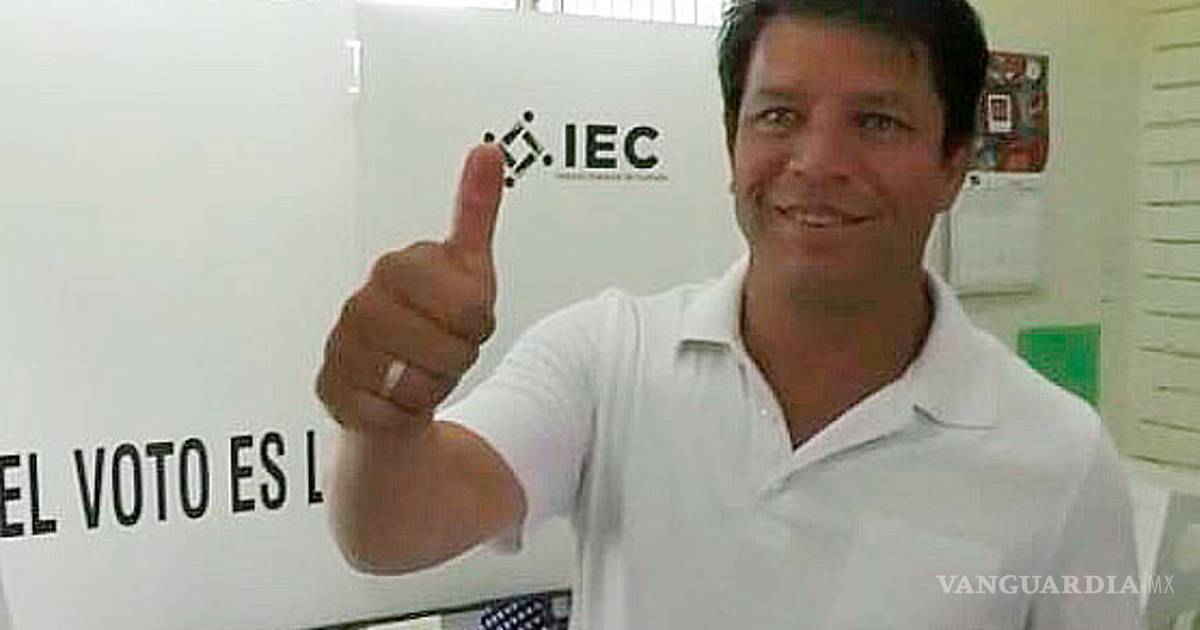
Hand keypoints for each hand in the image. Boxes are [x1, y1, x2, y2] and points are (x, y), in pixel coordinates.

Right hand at [316, 144, 504, 434]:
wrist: (396, 381)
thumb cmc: (433, 323)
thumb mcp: (468, 270)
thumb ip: (476, 212)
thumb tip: (489, 150)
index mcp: (398, 267)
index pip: (470, 306)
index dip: (478, 321)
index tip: (465, 316)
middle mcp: (363, 303)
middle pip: (446, 348)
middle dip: (457, 357)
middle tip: (443, 348)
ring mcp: (342, 346)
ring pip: (417, 384)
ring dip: (430, 387)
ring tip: (418, 370)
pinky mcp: (330, 389)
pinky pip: (389, 414)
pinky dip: (402, 414)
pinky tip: (393, 396)